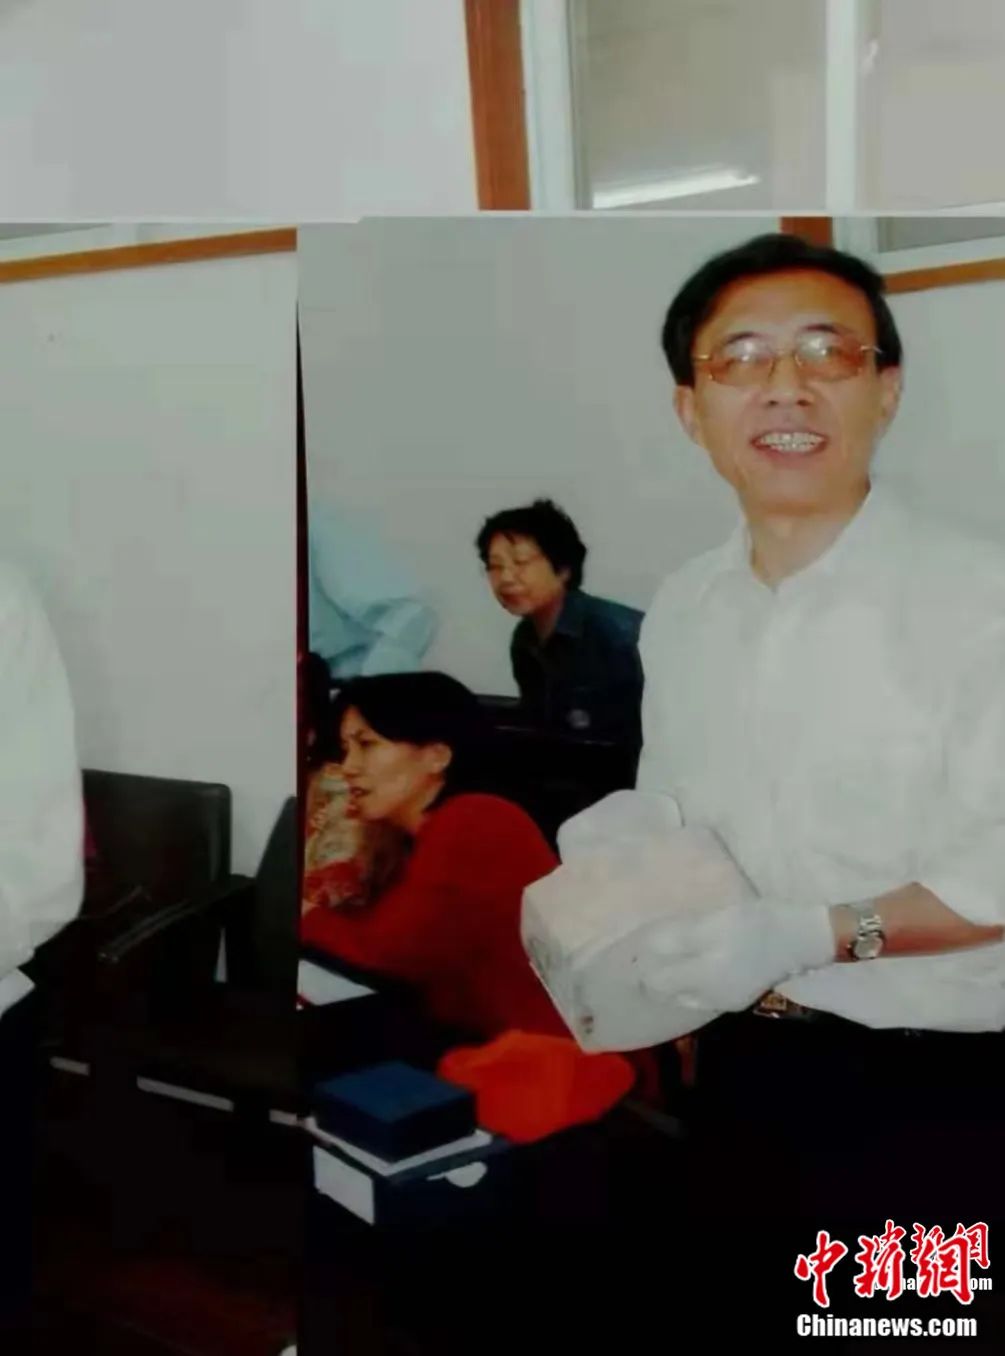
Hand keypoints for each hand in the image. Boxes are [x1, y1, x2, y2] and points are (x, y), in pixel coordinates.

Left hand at [639, 897, 835, 1013]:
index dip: (643, 966)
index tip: (634, 950)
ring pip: (684, 997)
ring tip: (670, 962)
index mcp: (703, 976)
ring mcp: (725, 1000)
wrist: (802, 938)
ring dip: (671, 983)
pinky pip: (702, 997)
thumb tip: (647, 948)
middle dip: (654, 977)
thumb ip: (677, 939)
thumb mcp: (712, 924)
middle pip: (668, 993)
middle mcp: (710, 996)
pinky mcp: (737, 998)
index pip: (657, 981)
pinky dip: (691, 986)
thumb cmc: (755, 923)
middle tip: (648, 955)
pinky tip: (694, 970)